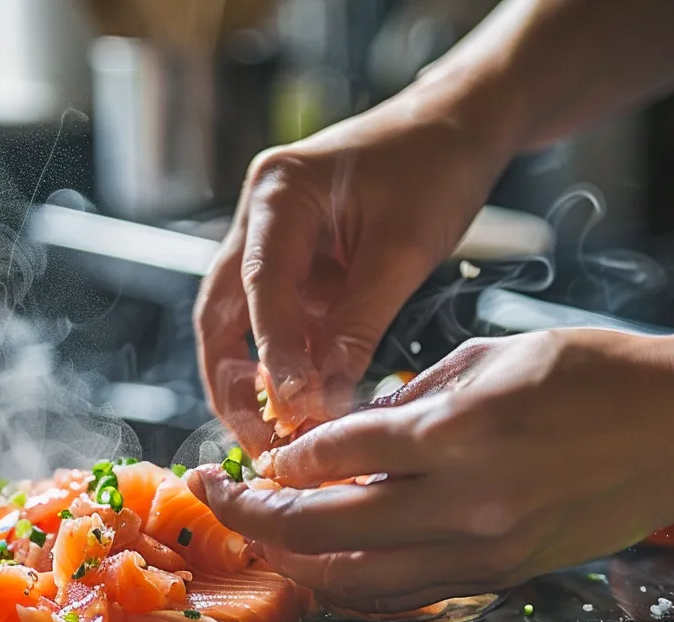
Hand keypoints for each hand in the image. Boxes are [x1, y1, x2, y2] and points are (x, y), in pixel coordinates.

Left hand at [188, 327, 673, 612]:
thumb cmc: (593, 376)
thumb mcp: (486, 358)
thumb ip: (403, 399)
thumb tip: (338, 433)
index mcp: (453, 431)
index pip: (328, 455)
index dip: (279, 457)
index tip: (252, 454)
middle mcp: (459, 501)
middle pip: (319, 523)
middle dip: (251, 512)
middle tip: (213, 494)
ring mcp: (479, 550)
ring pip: (351, 576)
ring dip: (290, 557)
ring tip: (256, 533)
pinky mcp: (498, 576)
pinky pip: (401, 593)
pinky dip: (347, 582)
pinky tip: (318, 564)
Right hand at [194, 88, 512, 454]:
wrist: (454, 125)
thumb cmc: (435, 165)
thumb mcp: (405, 246)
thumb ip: (360, 322)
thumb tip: (327, 397)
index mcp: (278, 194)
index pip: (260, 287)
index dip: (272, 354)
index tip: (293, 409)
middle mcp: (256, 218)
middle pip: (219, 316)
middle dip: (232, 386)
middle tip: (261, 444)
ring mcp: (266, 244)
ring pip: (236, 328)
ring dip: (251, 385)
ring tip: (276, 439)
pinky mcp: (290, 268)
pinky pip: (274, 327)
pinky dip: (284, 369)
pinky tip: (300, 409)